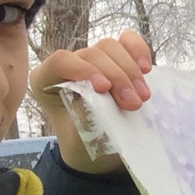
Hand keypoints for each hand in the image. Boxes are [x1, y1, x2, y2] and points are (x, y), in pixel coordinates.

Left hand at [31, 30, 153, 173]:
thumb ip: (84, 113)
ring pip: (111, 47)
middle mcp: (69, 65)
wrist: (104, 154)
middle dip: (117, 77)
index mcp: (47, 80)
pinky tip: (147, 69)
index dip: (85, 70)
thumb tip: (99, 95)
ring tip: (143, 97)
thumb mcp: (81, 137)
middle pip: (92, 54)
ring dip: (131, 71)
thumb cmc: (87, 145)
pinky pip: (128, 41)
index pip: (61, 61)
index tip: (105, 89)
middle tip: (134, 104)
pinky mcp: (117, 59)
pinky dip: (139, 51)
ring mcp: (94, 60)